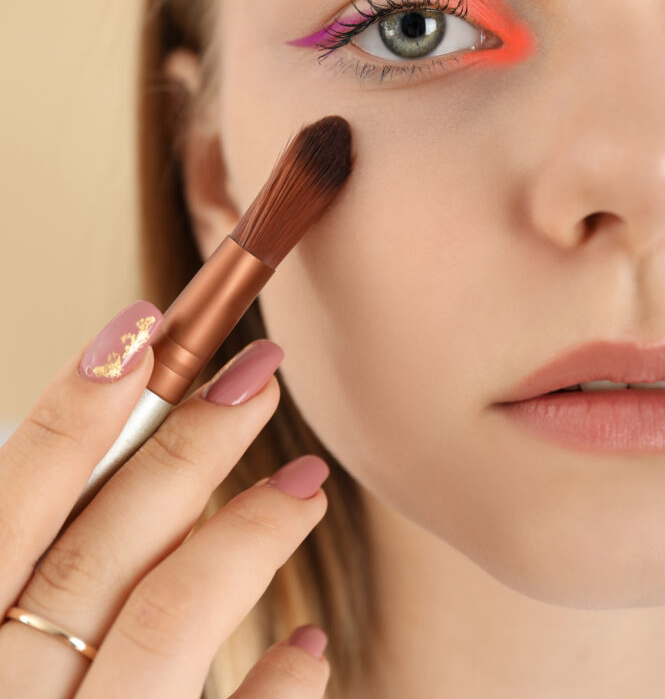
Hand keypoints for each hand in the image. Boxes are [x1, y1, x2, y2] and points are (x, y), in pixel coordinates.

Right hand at [0, 299, 330, 697]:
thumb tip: (106, 434)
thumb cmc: (18, 689)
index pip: (8, 513)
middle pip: (100, 552)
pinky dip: (274, 686)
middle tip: (259, 375)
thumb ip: (24, 550)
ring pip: (169, 623)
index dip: (70, 415)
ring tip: (310, 481)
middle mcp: (7, 698)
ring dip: (247, 536)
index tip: (141, 328)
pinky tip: (309, 642)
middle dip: (185, 449)